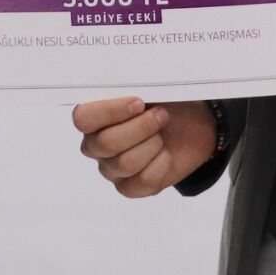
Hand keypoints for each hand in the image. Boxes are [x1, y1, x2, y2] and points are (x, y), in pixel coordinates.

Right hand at [72, 97, 216, 197]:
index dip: (110, 112)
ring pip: (126, 163)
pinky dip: (161, 164)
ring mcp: (110, 169)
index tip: (139, 103)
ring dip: (153, 145)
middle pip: (106, 143)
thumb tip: (133, 87)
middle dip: (142, 128)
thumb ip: (135, 86)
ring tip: (162, 135)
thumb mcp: (151, 88)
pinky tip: (165, 154)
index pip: (83, 118)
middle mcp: (95, 144)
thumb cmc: (166, 102)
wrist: (192, 126)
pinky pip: (143, 181)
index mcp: (92, 116)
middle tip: (161, 115)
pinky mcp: (129, 188)